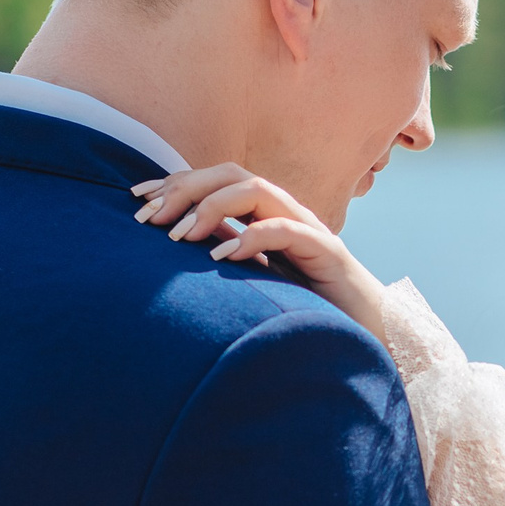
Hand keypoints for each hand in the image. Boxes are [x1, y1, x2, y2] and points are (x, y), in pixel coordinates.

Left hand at [133, 165, 386, 340]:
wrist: (369, 331)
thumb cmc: (309, 307)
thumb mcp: (256, 279)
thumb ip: (225, 256)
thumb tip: (174, 250)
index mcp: (265, 214)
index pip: (215, 181)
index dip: (174, 184)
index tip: (135, 201)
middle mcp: (285, 211)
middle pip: (230, 174)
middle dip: (185, 188)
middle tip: (149, 218)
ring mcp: (307, 228)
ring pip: (256, 190)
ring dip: (212, 207)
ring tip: (180, 237)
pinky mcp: (325, 251)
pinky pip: (286, 230)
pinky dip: (251, 237)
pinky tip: (222, 258)